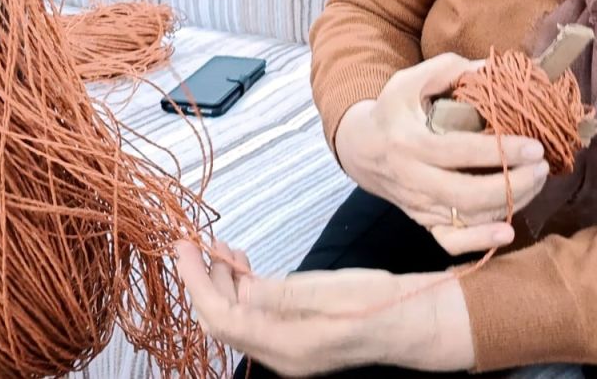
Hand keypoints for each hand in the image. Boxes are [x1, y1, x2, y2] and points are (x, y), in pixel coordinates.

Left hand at [174, 241, 473, 375]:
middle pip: (222, 321)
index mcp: (285, 346)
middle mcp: (280, 354)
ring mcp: (287, 348)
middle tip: (193, 242)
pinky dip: (244, 289)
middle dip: (203, 282)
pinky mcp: (295, 337)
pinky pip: (256, 316)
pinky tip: (244, 265)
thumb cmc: (379, 303)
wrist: (412, 320)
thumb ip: (281, 294)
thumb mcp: (330, 291)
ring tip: (218, 247)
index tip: (184, 248)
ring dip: (223, 283)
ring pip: (238, 317)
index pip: (221, 318)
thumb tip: (240, 287)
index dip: (196, 282)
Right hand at [334, 54, 548, 253]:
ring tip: (536, 182)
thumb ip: (450, 70)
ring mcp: (417, 205)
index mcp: (409, 142)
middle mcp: (412, 178)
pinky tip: (507, 231)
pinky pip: (450, 241)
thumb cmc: (393, 110)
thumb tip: (494, 69)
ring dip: (508, 204)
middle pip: (466, 194)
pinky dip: (479, 241)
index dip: (500, 152)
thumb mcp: (410, 81)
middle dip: (512, 184)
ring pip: (466, 218)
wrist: (360, 148)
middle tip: (542, 167)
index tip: (535, 146)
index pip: (459, 151)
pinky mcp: (422, 221)